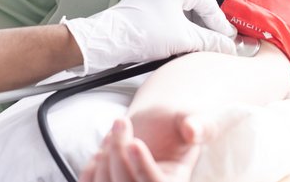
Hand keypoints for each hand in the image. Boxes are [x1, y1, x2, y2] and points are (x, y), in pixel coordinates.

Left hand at [62, 0, 235, 72]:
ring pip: (184, 2)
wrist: (108, 40)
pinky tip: (184, 36)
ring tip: (202, 39)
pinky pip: (171, 7)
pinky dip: (182, 21)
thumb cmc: (143, 33)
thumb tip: (229, 47)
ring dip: (195, 20)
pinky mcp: (145, 2)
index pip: (208, 1)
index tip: (229, 39)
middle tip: (217, 36)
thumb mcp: (184, 39)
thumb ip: (211, 42)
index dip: (220, 23)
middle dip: (209, 17)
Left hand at [81, 116, 203, 181]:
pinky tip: (101, 152)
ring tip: (112, 134)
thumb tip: (193, 130)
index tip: (134, 142)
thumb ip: (199, 125)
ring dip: (104, 159)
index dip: (144, 167)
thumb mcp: (191, 119)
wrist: (154, 126)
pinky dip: (90, 170)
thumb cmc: (175, 123)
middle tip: (121, 122)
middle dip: (119, 153)